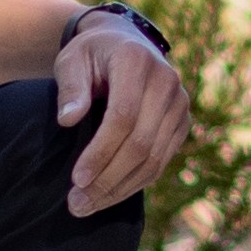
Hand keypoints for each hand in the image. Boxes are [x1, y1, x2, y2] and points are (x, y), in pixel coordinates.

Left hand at [52, 15, 192, 217]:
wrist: (125, 44)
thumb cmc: (91, 55)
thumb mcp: (72, 61)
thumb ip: (70, 87)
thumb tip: (68, 120)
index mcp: (136, 61)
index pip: (123, 116)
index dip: (101, 152)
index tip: (76, 179)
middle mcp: (166, 81)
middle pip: (141, 143)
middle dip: (108, 179)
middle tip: (77, 204)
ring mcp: (179, 103)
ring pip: (154, 158)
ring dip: (120, 188)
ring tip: (87, 206)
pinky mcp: (182, 122)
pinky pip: (162, 161)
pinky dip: (136, 183)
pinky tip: (110, 195)